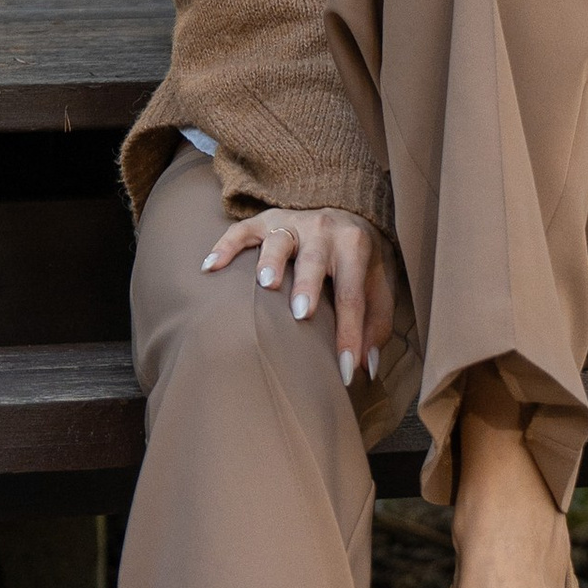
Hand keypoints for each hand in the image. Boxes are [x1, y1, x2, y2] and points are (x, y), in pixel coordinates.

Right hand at [203, 206, 392, 386]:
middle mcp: (324, 230)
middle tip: (301, 313)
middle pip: (315, 260)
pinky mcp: (266, 221)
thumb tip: (367, 367)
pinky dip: (225, 247)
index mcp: (355, 247)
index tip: (346, 371)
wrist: (346, 216)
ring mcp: (293, 223)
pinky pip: (241, 230)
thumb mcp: (377, 288)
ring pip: (279, 240)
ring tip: (265, 284)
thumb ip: (376, 325)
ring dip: (271, 261)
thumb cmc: (359, 264)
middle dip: (309, 285)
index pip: (352, 295)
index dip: (350, 334)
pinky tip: (210, 268)